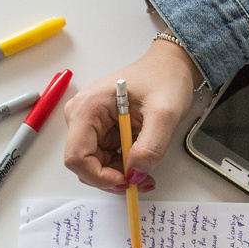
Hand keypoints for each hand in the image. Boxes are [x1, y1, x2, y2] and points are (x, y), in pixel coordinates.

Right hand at [63, 38, 199, 191]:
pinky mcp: (101, 129)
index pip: (77, 156)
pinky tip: (140, 163)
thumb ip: (150, 148)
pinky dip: (122, 166)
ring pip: (95, 164)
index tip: (126, 181)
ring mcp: (90, 123)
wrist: (171, 66)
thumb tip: (135, 174)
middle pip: (84, 163)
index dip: (99, 176)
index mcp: (88, 108)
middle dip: (111, 177)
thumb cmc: (164, 78)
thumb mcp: (164, 114)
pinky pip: (105, 157)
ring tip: (145, 172)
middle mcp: (82, 116)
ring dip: (119, 174)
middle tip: (141, 180)